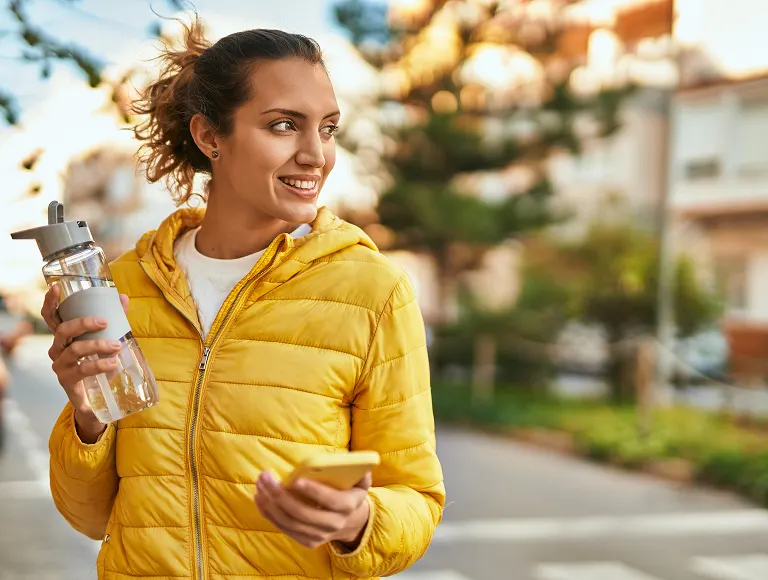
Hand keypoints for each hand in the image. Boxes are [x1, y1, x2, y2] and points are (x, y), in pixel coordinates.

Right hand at [41, 285, 129, 442]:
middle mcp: (57, 349)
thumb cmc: (97, 361)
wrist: (94, 398)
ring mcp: (61, 366)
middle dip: (83, 323)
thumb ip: (115, 319)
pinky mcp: (68, 381)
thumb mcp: (106, 338)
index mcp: (64, 337)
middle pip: (63, 331)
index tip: (57, 288)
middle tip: (105, 322)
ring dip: (97, 346)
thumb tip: (124, 298)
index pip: (51, 317)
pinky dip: (99, 365)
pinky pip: (83, 370)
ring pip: (75, 350)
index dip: (50, 302)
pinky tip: (112, 364)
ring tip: (116, 346)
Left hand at [254, 470, 371, 549]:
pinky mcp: (307, 541)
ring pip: (290, 522)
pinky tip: (260, 498)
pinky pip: (284, 528)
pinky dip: (269, 514)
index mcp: (348, 506)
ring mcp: (319, 535)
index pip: (330, 500)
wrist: (350, 521)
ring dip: (271, 504)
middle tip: (266, 478)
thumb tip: (354, 464)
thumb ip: (359, 471)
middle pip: (303, 513)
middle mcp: (334, 524)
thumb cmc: (350, 492)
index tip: (295, 480)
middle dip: (281, 495)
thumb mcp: (359, 481)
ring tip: (260, 485)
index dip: (313, 491)